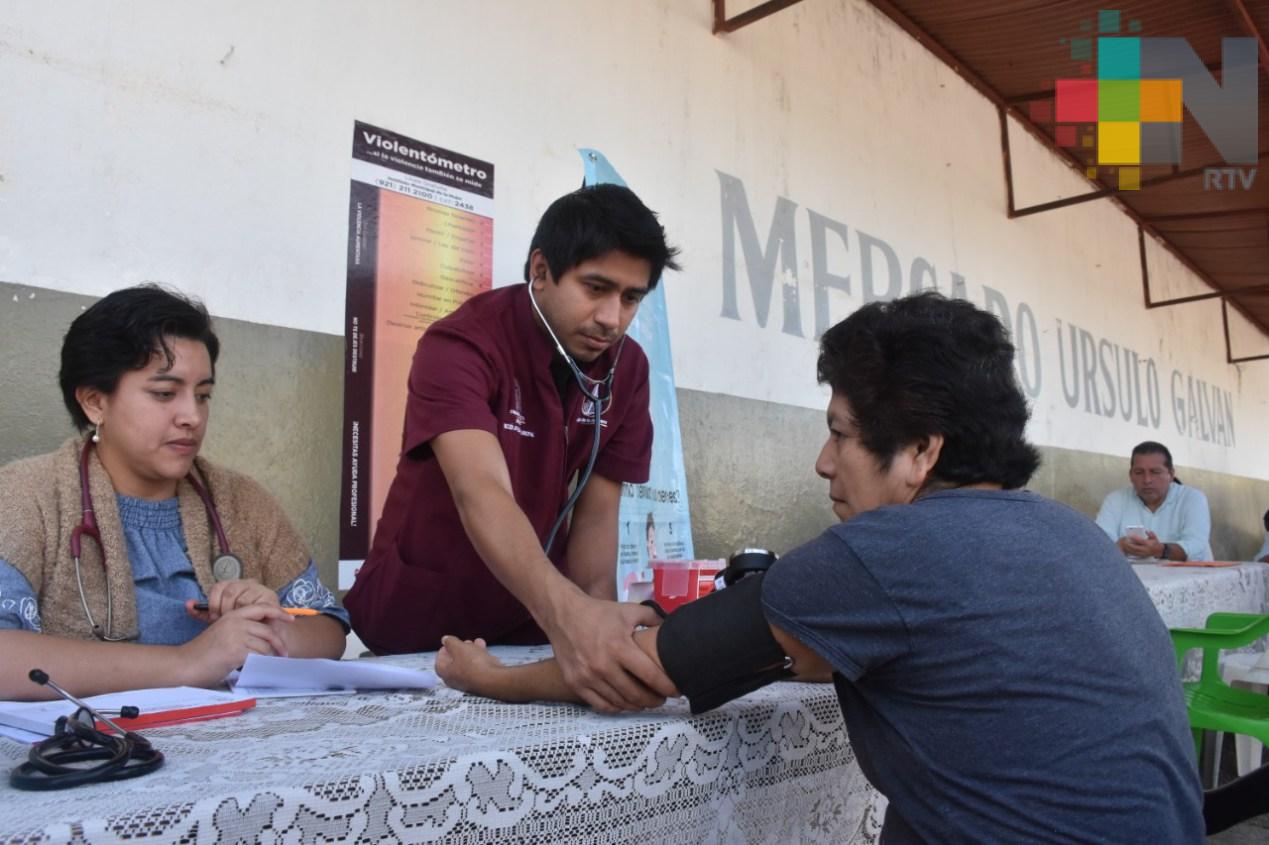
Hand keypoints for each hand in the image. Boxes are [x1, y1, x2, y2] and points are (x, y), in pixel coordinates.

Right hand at [176, 604, 293, 685]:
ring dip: (264, 657)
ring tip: (254, 663)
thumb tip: (265, 639)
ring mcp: (236, 636)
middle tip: (284, 653)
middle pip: (268, 631)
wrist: (184, 664)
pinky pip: (257, 657)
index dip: (278, 613)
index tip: (290, 620)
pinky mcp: (236, 651)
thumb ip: (241, 631)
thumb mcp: (222, 633)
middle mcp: (236, 622)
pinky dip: (256, 664)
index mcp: (233, 616)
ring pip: (264, 647)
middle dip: (279, 644)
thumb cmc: (203, 653)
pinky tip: (246, 667)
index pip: (262, 608)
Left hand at [189, 579, 279, 621]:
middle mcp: (247, 583)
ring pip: (241, 599)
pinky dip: (249, 616)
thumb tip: (187, 604)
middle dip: (224, 610)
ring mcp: (259, 588)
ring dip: (237, 615)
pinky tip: (247, 624)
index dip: (213, 603)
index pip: (218, 586)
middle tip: (225, 622)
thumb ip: (202, 613)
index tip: (213, 617)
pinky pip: (254, 605)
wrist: (264, 635)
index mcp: (233, 585)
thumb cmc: (240, 626)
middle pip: (229, 592)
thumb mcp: (218, 619)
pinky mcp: (270, 597)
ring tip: (237, 624)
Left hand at [436, 636, 502, 693]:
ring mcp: (468, 683)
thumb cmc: (473, 665)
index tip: (450, 642)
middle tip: (466, 641)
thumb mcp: (459, 647)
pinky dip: (481, 660)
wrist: (493, 680)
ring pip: (468, 664)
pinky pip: (479, 670)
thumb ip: (450, 642)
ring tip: (479, 643)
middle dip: (461, 649)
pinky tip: (487, 653)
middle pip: (455, 662)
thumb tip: (445, 639)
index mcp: (445, 672)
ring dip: (473, 652)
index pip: (440, 660)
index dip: (444, 649)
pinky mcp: (480, 683)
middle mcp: (454, 680)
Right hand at [542, 592, 674, 713]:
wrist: (563, 614)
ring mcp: (587, 677)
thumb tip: (672, 628)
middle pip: (636, 694)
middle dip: (655, 700)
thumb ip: (653, 618)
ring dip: (637, 706)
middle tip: (662, 699)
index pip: (651, 676)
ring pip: (620, 703)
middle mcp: (603, 666)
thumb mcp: (629, 610)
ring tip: (646, 702)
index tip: (677, 690)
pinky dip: (616, 707)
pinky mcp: (575, 683)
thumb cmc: (599, 613)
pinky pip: (600, 705)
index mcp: (619, 647)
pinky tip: (625, 703)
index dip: (667, 687)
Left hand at [1119, 531, 1156, 558]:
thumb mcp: (1154, 538)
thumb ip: (1151, 534)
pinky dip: (1128, 551)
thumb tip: (1147, 531)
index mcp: (1148, 544)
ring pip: (1133, 551)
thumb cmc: (1155, 544)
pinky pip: (1133, 553)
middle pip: (1135, 547)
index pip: (1141, 541)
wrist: (1158, 551)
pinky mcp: (1140, 555)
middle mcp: (1145, 549)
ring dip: (1127, 548)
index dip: (1135, 538)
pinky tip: (1125, 548)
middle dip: (1128, 544)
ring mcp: (1142, 553)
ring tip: (1122, 543)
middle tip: (1124, 540)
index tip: (1130, 536)